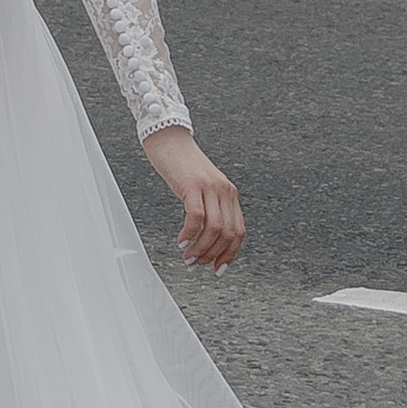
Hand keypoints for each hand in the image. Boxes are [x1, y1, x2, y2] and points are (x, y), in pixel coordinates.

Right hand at [139, 126, 245, 269]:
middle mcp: (224, 191)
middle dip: (212, 255)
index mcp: (230, 194)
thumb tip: (205, 239)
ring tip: (187, 258)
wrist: (168, 138)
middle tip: (196, 264)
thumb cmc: (181, 165)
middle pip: (228, 234)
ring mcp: (210, 187)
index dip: (229, 254)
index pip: (238, 232)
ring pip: (214, 229)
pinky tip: (181, 240)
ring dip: (200, 249)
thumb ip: (209, 208)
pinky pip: (196, 217)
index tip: (217, 269)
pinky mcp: (193, 185)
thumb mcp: (201, 188)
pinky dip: (189, 234)